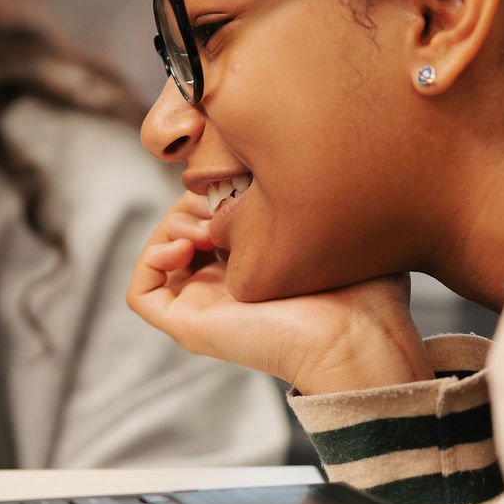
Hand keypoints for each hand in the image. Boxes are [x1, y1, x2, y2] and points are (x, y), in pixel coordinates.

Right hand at [127, 192, 434, 393]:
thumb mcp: (330, 226)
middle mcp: (228, 283)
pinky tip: (184, 247)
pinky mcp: (188, 325)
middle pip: (183, 226)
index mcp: (258, 262)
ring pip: (161, 253)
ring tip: (205, 229)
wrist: (355, 333)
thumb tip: (285, 170)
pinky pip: (141, 293)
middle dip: (191, 203)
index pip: (214, 214)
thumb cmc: (362, 287)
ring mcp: (206, 305)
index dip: (215, 189)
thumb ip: (306, 199)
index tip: (239, 181)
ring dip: (172, 226)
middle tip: (219, 206)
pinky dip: (150, 260)